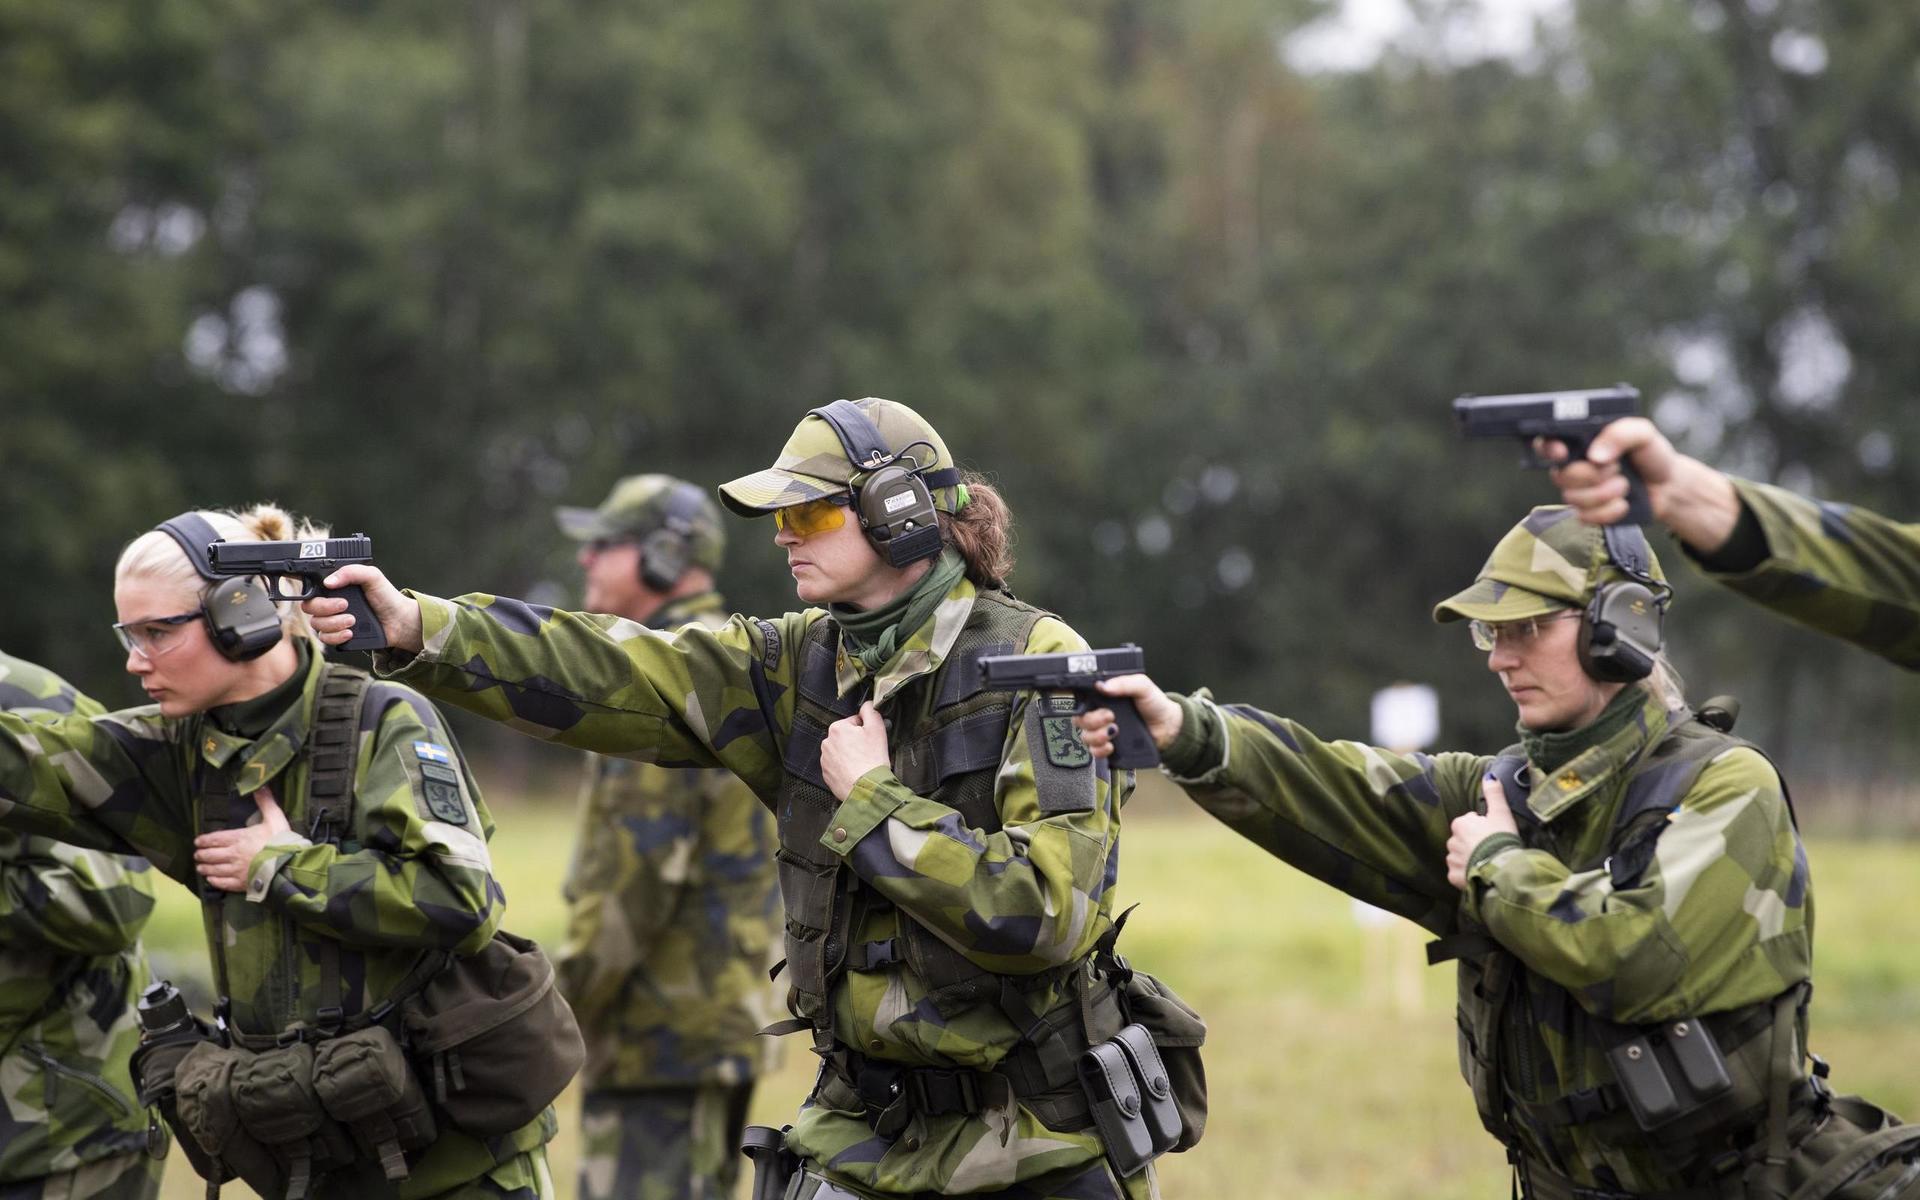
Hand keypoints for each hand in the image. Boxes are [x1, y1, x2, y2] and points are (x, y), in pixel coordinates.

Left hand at [194, 786, 293, 893]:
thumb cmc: (281, 841)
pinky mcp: (240, 884)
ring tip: (200, 867)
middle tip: (196, 854)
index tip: (197, 841)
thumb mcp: (275, 818)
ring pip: (214, 869)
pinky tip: (211, 880)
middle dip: (201, 854)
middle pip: (211, 855)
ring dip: (205, 868)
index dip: (204, 840)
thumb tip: (261, 785)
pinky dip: (214, 881)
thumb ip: (266, 802)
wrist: (288, 865)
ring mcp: (235, 870)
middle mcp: (233, 854)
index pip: (215, 839)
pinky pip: (222, 883)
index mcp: (238, 838)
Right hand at [302, 564, 422, 651]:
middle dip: (325, 608)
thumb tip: (328, 582)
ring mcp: (334, 621)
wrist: (399, 620)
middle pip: (309, 608)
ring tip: (352, 620)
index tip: (330, 592)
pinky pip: (325, 639)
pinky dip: (336, 636)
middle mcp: (331, 604)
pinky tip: (350, 632)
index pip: (311, 591)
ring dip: (333, 623)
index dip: (314, 593)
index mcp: (335, 588)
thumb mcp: (372, 576)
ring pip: (316, 625)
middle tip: (346, 606)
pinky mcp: (339, 636)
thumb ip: (351, 572)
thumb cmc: (386, 596)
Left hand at [820, 701, 890, 801]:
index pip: (854, 723)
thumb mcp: (877, 728)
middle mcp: (826, 742)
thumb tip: (867, 704)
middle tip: (868, 753)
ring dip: (850, 755)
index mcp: (837, 728)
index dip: (866, 730)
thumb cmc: (872, 759)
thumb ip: (870, 710)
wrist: (866, 789)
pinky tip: (855, 772)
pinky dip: (845, 768)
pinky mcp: (826, 774)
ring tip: (862, 764)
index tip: (872, 741)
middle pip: (846, 737)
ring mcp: (824, 760)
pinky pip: (837, 766)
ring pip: (841, 752)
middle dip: (857, 742)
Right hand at [1073, 674, 1181, 757]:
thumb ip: (1124, 682)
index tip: (1097, 704)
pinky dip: (1100, 750)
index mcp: (1104, 698)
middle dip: (1092, 720)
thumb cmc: (1155, 704)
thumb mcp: (1142, 686)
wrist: (1168, 727)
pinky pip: (1094, 752)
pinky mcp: (1109, 747)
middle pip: (1080, 720)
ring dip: (1096, 736)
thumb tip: (1103, 686)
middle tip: (1110, 716)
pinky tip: (1112, 745)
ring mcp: (1104, 732)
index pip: (1083, 701)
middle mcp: (1100, 715)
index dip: (1084, 704)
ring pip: (1085, 736)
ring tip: (1114, 731)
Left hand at [1446, 773, 1517, 890]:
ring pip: (1459, 857)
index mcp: (1460, 824)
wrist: (1502, 869)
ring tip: (1486, 861)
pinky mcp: (1453, 877)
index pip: (1469, 822)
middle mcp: (1451, 841)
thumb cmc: (1502, 839)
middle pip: (1462, 840)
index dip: (1482, 827)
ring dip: (1469, 859)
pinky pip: (1458, 874)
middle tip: (1490, 848)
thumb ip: (1494, 794)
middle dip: (1473, 843)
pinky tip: (1478, 873)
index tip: (1492, 833)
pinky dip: (1466, 874)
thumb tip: (1489, 775)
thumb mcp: (1501, 813)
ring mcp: (1452, 860)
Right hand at [1535, 416, 1678, 524]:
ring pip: (1573, 498)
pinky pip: (1585, 517)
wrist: (1667, 486)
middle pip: (1560, 475)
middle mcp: (1573, 467)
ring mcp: (1578, 492)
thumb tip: (1595, 456)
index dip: (1548, 449)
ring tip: (1625, 485)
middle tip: (1616, 467)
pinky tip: (1623, 503)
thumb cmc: (1651, 455)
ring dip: (1605, 493)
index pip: (1545, 443)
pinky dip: (1608, 511)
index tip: (1563, 453)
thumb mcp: (1642, 433)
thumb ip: (1619, 434)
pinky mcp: (1587, 513)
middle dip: (1592, 475)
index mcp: (1580, 443)